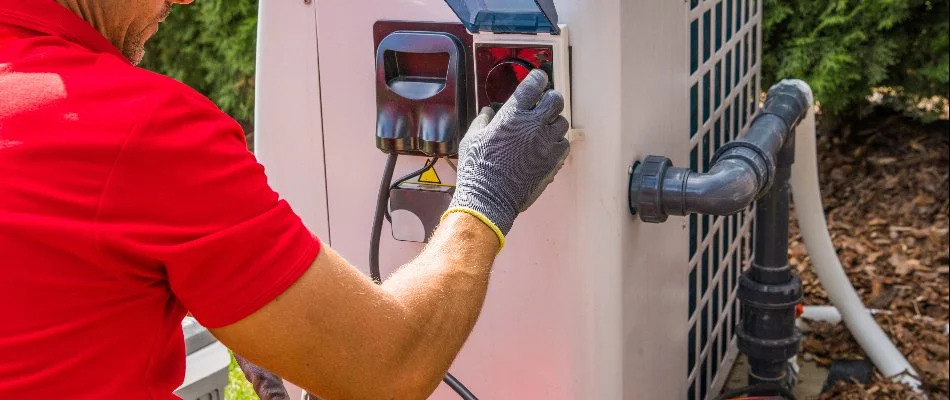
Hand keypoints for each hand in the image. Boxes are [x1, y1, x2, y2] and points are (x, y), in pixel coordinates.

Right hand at [444, 69, 569, 247]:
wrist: (488, 199)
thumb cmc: (477, 169)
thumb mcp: (472, 138)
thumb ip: (483, 120)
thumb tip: (489, 112)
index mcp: (512, 115)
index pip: (534, 84)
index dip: (538, 78)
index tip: (538, 79)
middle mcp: (533, 126)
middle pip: (555, 100)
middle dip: (550, 99)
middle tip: (544, 104)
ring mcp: (546, 144)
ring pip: (562, 122)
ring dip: (554, 122)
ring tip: (544, 128)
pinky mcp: (553, 162)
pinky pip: (564, 144)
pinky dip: (558, 142)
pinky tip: (547, 146)